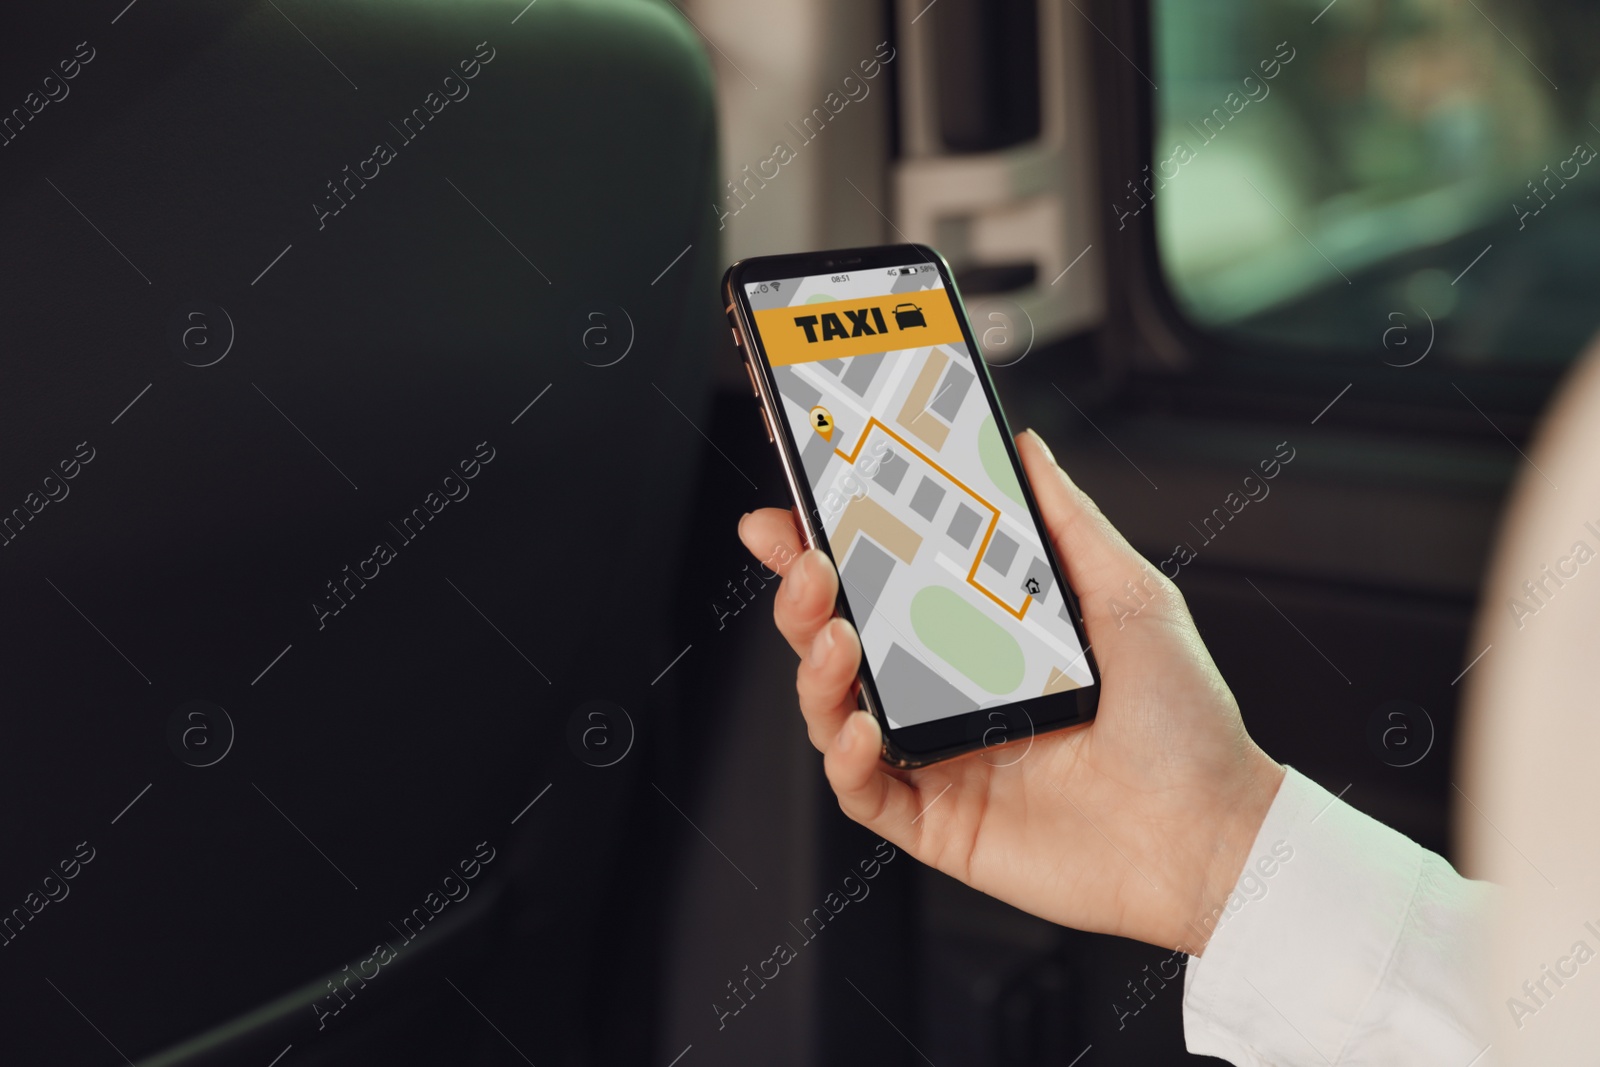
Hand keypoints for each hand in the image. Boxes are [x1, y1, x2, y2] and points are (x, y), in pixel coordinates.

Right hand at [737, 429, 1283, 953]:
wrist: (1213, 835)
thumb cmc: (1185, 727)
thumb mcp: (1130, 599)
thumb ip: (1069, 523)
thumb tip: (1025, 450)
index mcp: (982, 640)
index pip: (886, 582)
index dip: (831, 544)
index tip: (799, 505)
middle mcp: (948, 696)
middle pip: (840, 640)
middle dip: (802, 595)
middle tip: (804, 559)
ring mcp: (937, 759)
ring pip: (833, 712)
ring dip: (815, 669)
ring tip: (834, 635)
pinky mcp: (937, 822)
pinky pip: (863, 792)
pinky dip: (845, 759)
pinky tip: (861, 727)